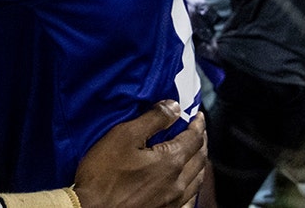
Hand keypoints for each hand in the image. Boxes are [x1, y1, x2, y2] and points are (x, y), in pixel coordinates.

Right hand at [73, 102, 205, 207]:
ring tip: (195, 153)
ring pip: (197, 179)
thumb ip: (152, 120)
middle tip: (198, 130)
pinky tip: (188, 185)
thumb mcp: (123, 136)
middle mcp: (178, 182)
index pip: (194, 138)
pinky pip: (190, 199)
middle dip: (201, 141)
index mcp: (171, 161)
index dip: (198, 124)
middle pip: (200, 158)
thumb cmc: (103, 176)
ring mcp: (174, 201)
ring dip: (199, 162)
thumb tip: (173, 107)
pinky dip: (193, 186)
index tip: (197, 116)